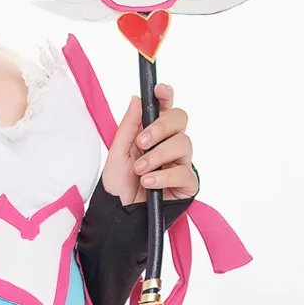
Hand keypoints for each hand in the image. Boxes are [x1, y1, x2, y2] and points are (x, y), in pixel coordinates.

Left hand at [101, 83, 197, 204]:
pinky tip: (148, 182)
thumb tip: (137, 98)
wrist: (120, 215)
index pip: (165, 108)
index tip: (159, 89)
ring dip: (158, 156)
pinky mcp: (187, 183)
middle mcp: (169, 144)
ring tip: (140, 170)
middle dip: (161, 127)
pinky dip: (164, 176)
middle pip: (180, 119)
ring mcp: (180, 162)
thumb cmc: (119, 185)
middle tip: (142, 141)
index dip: (165, 95)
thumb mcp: (117, 153)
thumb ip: (129, 126)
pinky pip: (183, 172)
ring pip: (183, 144)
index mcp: (153, 133)